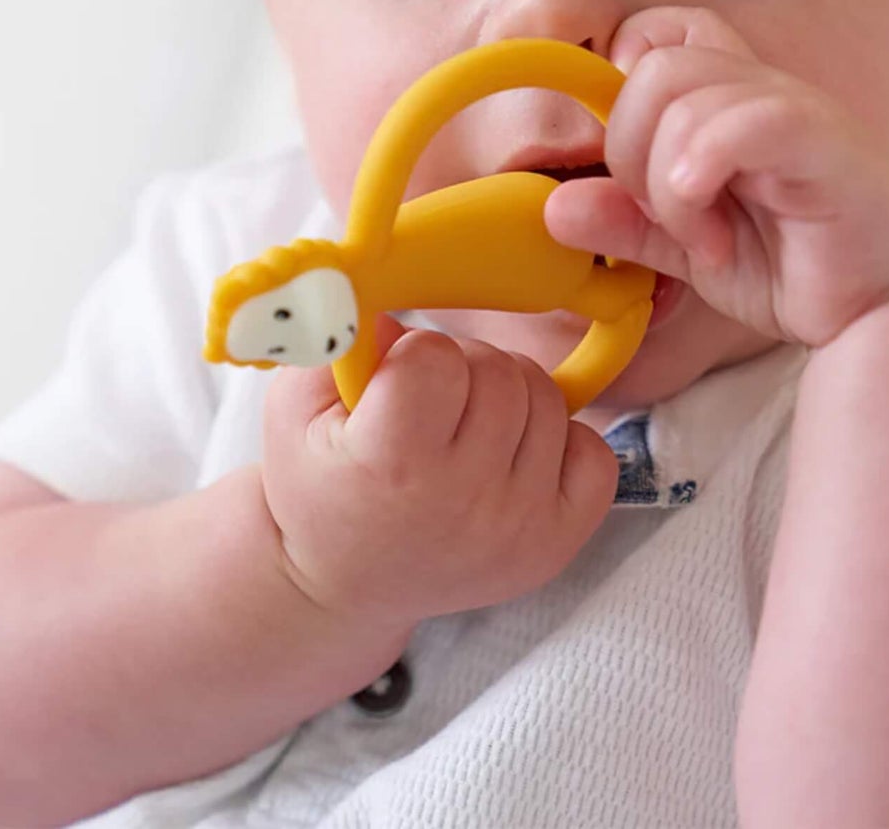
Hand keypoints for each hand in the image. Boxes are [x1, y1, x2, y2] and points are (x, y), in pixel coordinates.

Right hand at [259, 321, 618, 627]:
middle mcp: (463, 502)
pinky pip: (594, 453)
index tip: (395, 385)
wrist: (342, 584)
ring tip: (465, 428)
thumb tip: (398, 304)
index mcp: (390, 464)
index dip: (416, 356)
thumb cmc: (317, 484)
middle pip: (501, 371)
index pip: (437, 358)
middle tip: (433, 403)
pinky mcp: (555, 544)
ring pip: (548, 400)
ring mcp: (517, 528)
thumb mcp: (293, 410)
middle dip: (467, 369)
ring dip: (511, 398)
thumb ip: (335, 341)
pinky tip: (513, 456)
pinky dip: (562, 443)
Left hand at [544, 6, 888, 348]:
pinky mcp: (825, 143)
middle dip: (631, 150)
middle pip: (650, 63)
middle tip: (668, 218)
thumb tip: (553, 208)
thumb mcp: (689, 251)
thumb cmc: (799, 269)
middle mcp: (758, 88)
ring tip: (706, 240)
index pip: (652, 32)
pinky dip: (703, 169)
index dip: (618, 87)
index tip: (631, 170)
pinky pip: (744, 121)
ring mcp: (793, 108)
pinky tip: (712, 233)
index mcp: (726, 99)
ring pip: (682, 90)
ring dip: (668, 179)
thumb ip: (629, 225)